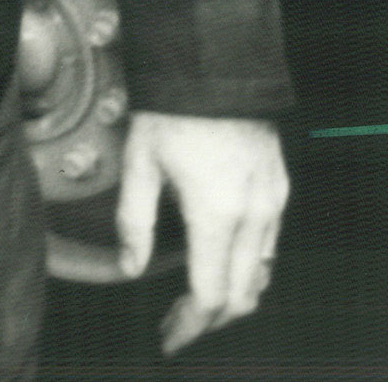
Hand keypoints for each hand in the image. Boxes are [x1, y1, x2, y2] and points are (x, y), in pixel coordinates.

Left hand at [116, 111, 287, 353]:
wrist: (215, 69)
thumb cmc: (172, 112)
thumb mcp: (138, 165)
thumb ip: (133, 221)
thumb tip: (129, 267)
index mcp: (216, 214)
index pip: (211, 294)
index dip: (189, 324)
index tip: (169, 337)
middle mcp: (253, 214)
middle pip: (244, 294)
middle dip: (210, 319)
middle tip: (176, 324)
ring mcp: (272, 201)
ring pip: (261, 272)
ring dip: (231, 295)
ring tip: (193, 300)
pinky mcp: (278, 188)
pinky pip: (269, 244)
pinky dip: (246, 267)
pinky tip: (218, 264)